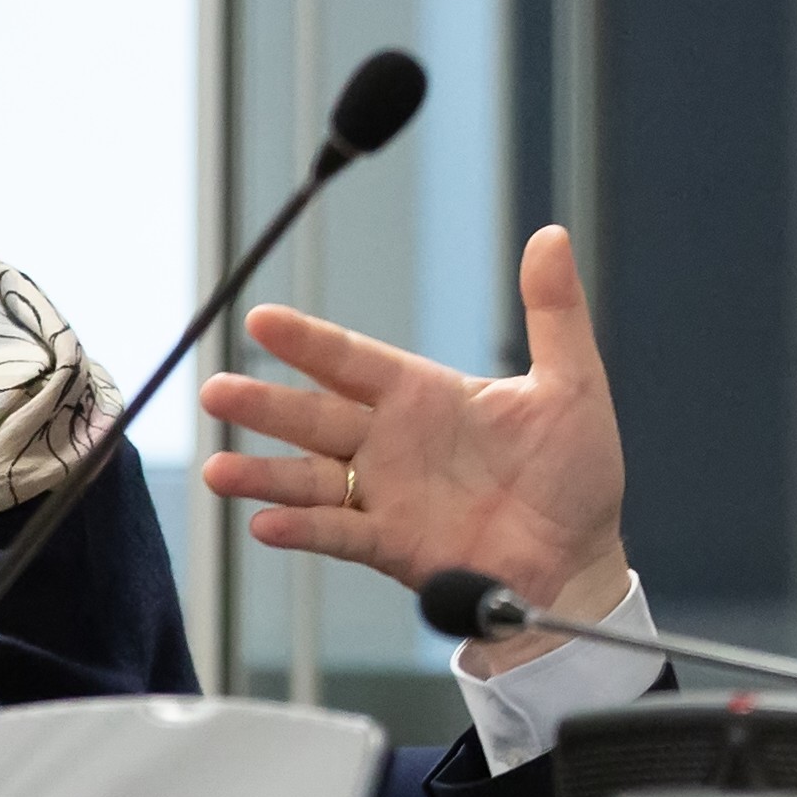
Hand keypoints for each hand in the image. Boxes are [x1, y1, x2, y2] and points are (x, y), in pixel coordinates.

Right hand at [201, 226, 630, 665]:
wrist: (581, 560)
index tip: (261, 319)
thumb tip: (551, 236)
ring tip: (218, 471)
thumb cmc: (577, 472)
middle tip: (215, 391)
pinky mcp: (394, 546)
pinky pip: (339, 535)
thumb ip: (554, 312)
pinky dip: (303, 530)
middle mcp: (393, 442)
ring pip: (311, 479)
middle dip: (264, 405)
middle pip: (315, 417)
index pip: (353, 361)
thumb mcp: (572, 385)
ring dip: (264, 474)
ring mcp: (387, 495)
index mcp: (425, 395)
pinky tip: (266, 525)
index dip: (308, 342)